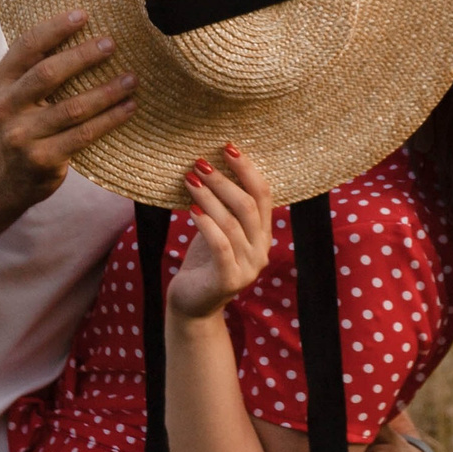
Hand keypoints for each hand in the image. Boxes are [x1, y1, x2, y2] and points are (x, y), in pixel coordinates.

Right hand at [0, 12, 136, 210]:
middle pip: (47, 74)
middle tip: (111, 44)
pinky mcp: (42, 160)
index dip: (55, 28)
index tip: (83, 14)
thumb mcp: (11, 95)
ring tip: (132, 78)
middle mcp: (5, 108)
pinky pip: (83, 135)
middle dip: (82, 56)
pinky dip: (110, 120)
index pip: (26, 47)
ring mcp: (22, 136)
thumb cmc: (17, 125)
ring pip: (71, 108)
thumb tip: (81, 31)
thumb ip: (32, 68)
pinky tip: (128, 108)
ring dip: (106, 91)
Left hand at [168, 144, 272, 320]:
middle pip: (249, 206)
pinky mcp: (229, 281)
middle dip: (224, 180)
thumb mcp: (216, 229)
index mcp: (262, 234)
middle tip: (199, 162)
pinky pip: (220, 245)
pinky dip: (206, 224)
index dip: (248, 169)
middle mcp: (261, 250)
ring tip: (189, 179)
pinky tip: (190, 208)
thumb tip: (210, 164)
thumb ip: (223, 206)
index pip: (264, 194)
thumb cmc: (202, 262)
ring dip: (210, 197)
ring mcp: (248, 267)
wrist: (191, 304)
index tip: (227, 147)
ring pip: (233, 223)